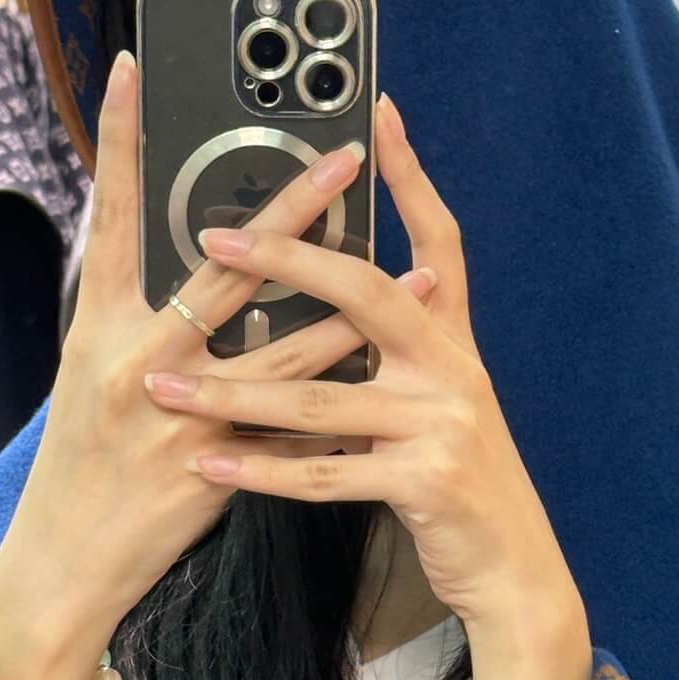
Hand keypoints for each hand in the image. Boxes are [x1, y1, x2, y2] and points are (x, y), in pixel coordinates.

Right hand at [0, 52, 437, 679]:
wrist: (65, 563)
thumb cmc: (78, 465)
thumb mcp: (88, 378)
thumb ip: (135, 319)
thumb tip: (185, 261)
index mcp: (99, 329)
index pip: (109, 215)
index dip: (117, 140)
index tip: (133, 69)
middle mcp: (138, 361)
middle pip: (224, 270)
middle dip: (292, 211)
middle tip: (345, 156)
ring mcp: (182, 416)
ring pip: (285, 347)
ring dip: (355, 305)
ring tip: (413, 270)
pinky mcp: (218, 468)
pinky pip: (296, 426)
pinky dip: (346, 397)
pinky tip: (394, 375)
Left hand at [143, 92, 583, 631]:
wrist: (513, 566)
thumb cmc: (457, 484)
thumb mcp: (439, 404)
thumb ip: (398, 355)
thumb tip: (338, 311)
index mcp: (453, 342)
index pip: (438, 240)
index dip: (411, 176)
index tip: (378, 113)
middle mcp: (452, 368)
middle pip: (366, 292)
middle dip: (288, 258)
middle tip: (214, 237)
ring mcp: (442, 423)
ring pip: (321, 396)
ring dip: (234, 396)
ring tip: (165, 390)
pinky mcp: (425, 480)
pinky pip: (326, 472)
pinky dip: (264, 472)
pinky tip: (212, 466)